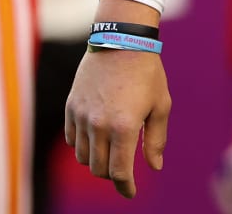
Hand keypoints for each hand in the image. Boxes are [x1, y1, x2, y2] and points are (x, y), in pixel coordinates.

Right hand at [66, 47, 170, 198]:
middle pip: (99, 169)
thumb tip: (154, 167)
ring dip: (96, 161)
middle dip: (113, 175)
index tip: (130, 192)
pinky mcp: (70, 107)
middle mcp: (98, 125)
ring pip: (82, 157)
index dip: (125, 187)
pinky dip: (82, 145)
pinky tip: (96, 137)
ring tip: (111, 152)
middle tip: (124, 171)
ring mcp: (81, 116)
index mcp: (123, 126)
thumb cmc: (147, 72)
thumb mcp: (161, 105)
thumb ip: (156, 140)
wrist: (121, 38)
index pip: (119, 172)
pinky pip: (71, 139)